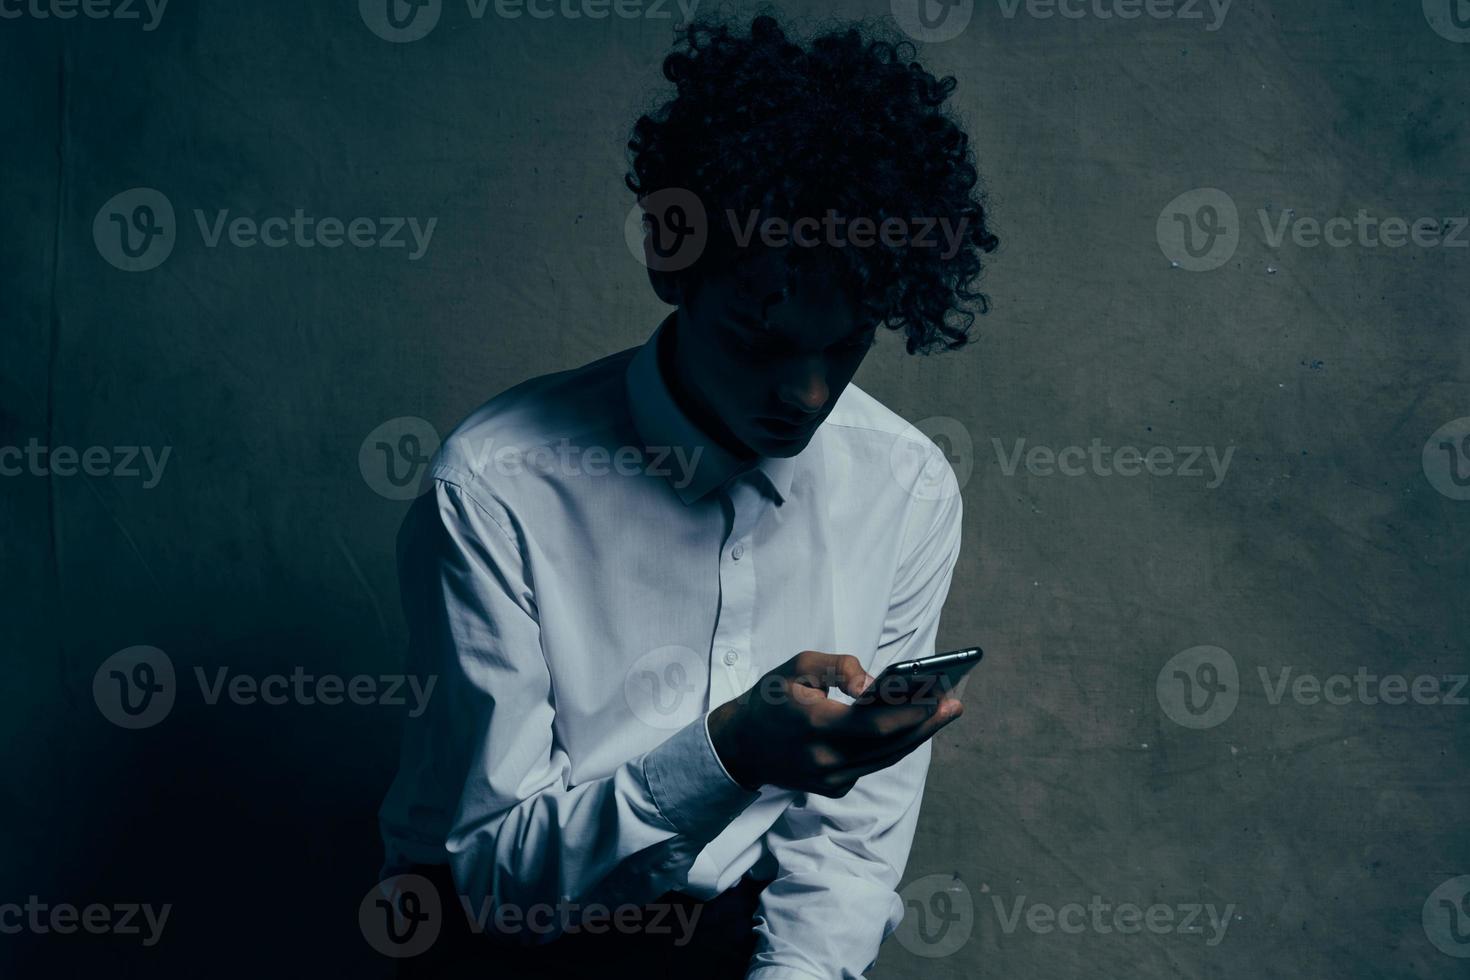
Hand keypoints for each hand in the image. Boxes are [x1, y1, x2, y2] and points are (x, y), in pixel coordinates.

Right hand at [706, 650, 962, 797]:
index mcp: (814, 726)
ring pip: (886, 758)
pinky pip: (873, 765)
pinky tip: (914, 726)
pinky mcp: (834, 788)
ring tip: (944, 711)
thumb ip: (839, 667)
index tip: (937, 696)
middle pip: (889, 746)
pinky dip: (895, 745)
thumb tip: (873, 685)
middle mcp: (825, 760)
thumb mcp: (798, 666)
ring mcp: (830, 780)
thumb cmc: (772, 698)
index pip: (873, 725)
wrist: (742, 745)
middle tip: (954, 702)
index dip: (908, 713)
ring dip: (917, 735)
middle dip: (925, 724)